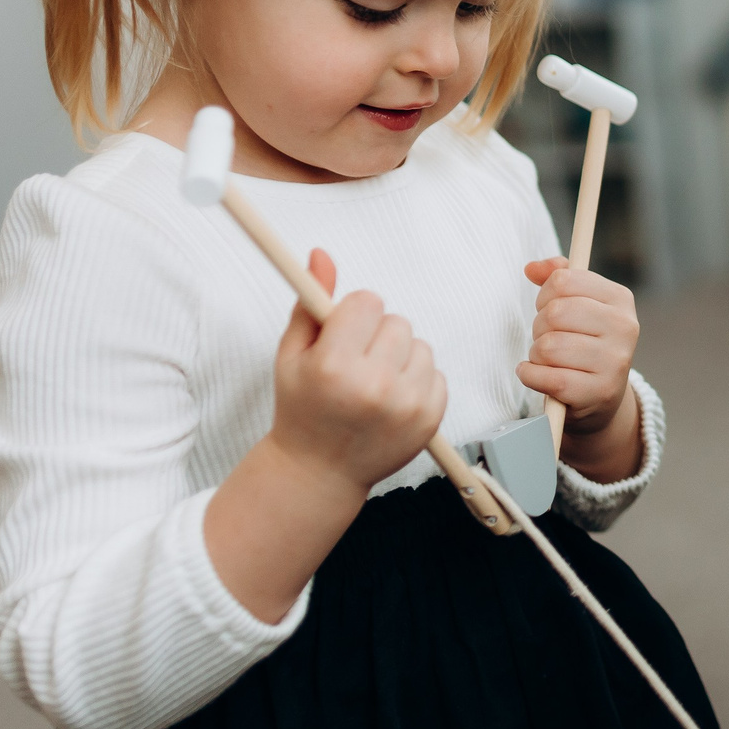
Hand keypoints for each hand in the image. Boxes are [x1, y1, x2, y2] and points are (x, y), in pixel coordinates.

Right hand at [208, 250, 447, 622]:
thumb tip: (322, 254)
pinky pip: (437, 372)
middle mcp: (374, 386)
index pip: (367, 302)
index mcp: (334, 367)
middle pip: (397, 321)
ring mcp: (407, 405)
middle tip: (355, 363)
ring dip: (400, 357)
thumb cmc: (301, 409)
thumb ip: (310, 303)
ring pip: (421, 345)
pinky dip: (417, 380)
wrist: (320, 473)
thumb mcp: (291, 355)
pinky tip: (391, 400)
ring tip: (373, 383)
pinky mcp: (430, 419)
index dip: (353, 315)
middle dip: (376, 335)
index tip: (343, 334)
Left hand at [520, 257, 640, 477]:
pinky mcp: (599, 392)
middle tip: (548, 337)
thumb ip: (556, 277)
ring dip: (536, 355)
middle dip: (539, 326)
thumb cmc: (583, 342)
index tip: (548, 307)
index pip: (564, 280)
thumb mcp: (578, 304)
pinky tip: (538, 376)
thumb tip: (532, 268)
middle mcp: (625, 327)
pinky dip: (531, 376)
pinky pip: (547, 378)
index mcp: (620, 298)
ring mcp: (615, 362)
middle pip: (555, 313)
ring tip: (548, 360)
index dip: (545, 295)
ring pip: (548, 347)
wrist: (601, 397)